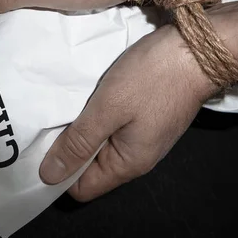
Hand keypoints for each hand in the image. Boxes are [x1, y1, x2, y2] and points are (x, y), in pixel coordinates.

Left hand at [39, 24, 218, 200]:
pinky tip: (90, 96)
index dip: (59, 173)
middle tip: (49, 120)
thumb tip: (50, 175)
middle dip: (69, 147)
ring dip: (84, 127)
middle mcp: (138, 156)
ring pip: (102, 142)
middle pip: (91, 166)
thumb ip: (79, 141)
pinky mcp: (149, 116)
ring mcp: (145, 136)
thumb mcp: (108, 107)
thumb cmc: (152, 77)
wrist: (198, 49)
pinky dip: (100, 114)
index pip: (82, 188)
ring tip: (67, 105)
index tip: (40, 148)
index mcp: (128, 163)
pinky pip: (115, 125)